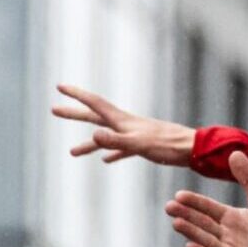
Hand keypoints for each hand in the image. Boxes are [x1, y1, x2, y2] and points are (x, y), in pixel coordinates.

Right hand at [52, 83, 196, 166]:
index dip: (76, 95)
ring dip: (88, 144)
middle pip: (95, 117)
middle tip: (53, 109)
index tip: (59, 86)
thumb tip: (93, 134)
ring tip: (71, 152)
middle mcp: (127, 124)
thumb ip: (116, 140)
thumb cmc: (168, 147)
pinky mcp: (144, 146)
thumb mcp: (138, 144)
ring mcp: (135, 135)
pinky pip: (121, 149)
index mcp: (123, 121)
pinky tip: (106, 160)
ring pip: (106, 136)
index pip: (95, 104)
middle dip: (74, 113)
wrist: (194, 150)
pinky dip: (111, 153)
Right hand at [166, 152, 247, 246]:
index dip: (196, 202)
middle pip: (203, 224)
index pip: (210, 208)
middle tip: (169, 206)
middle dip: (187, 215)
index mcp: (232, 219)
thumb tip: (235, 152)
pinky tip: (190, 246)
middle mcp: (226, 236)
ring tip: (176, 223)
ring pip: (207, 241)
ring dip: (192, 233)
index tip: (178, 195)